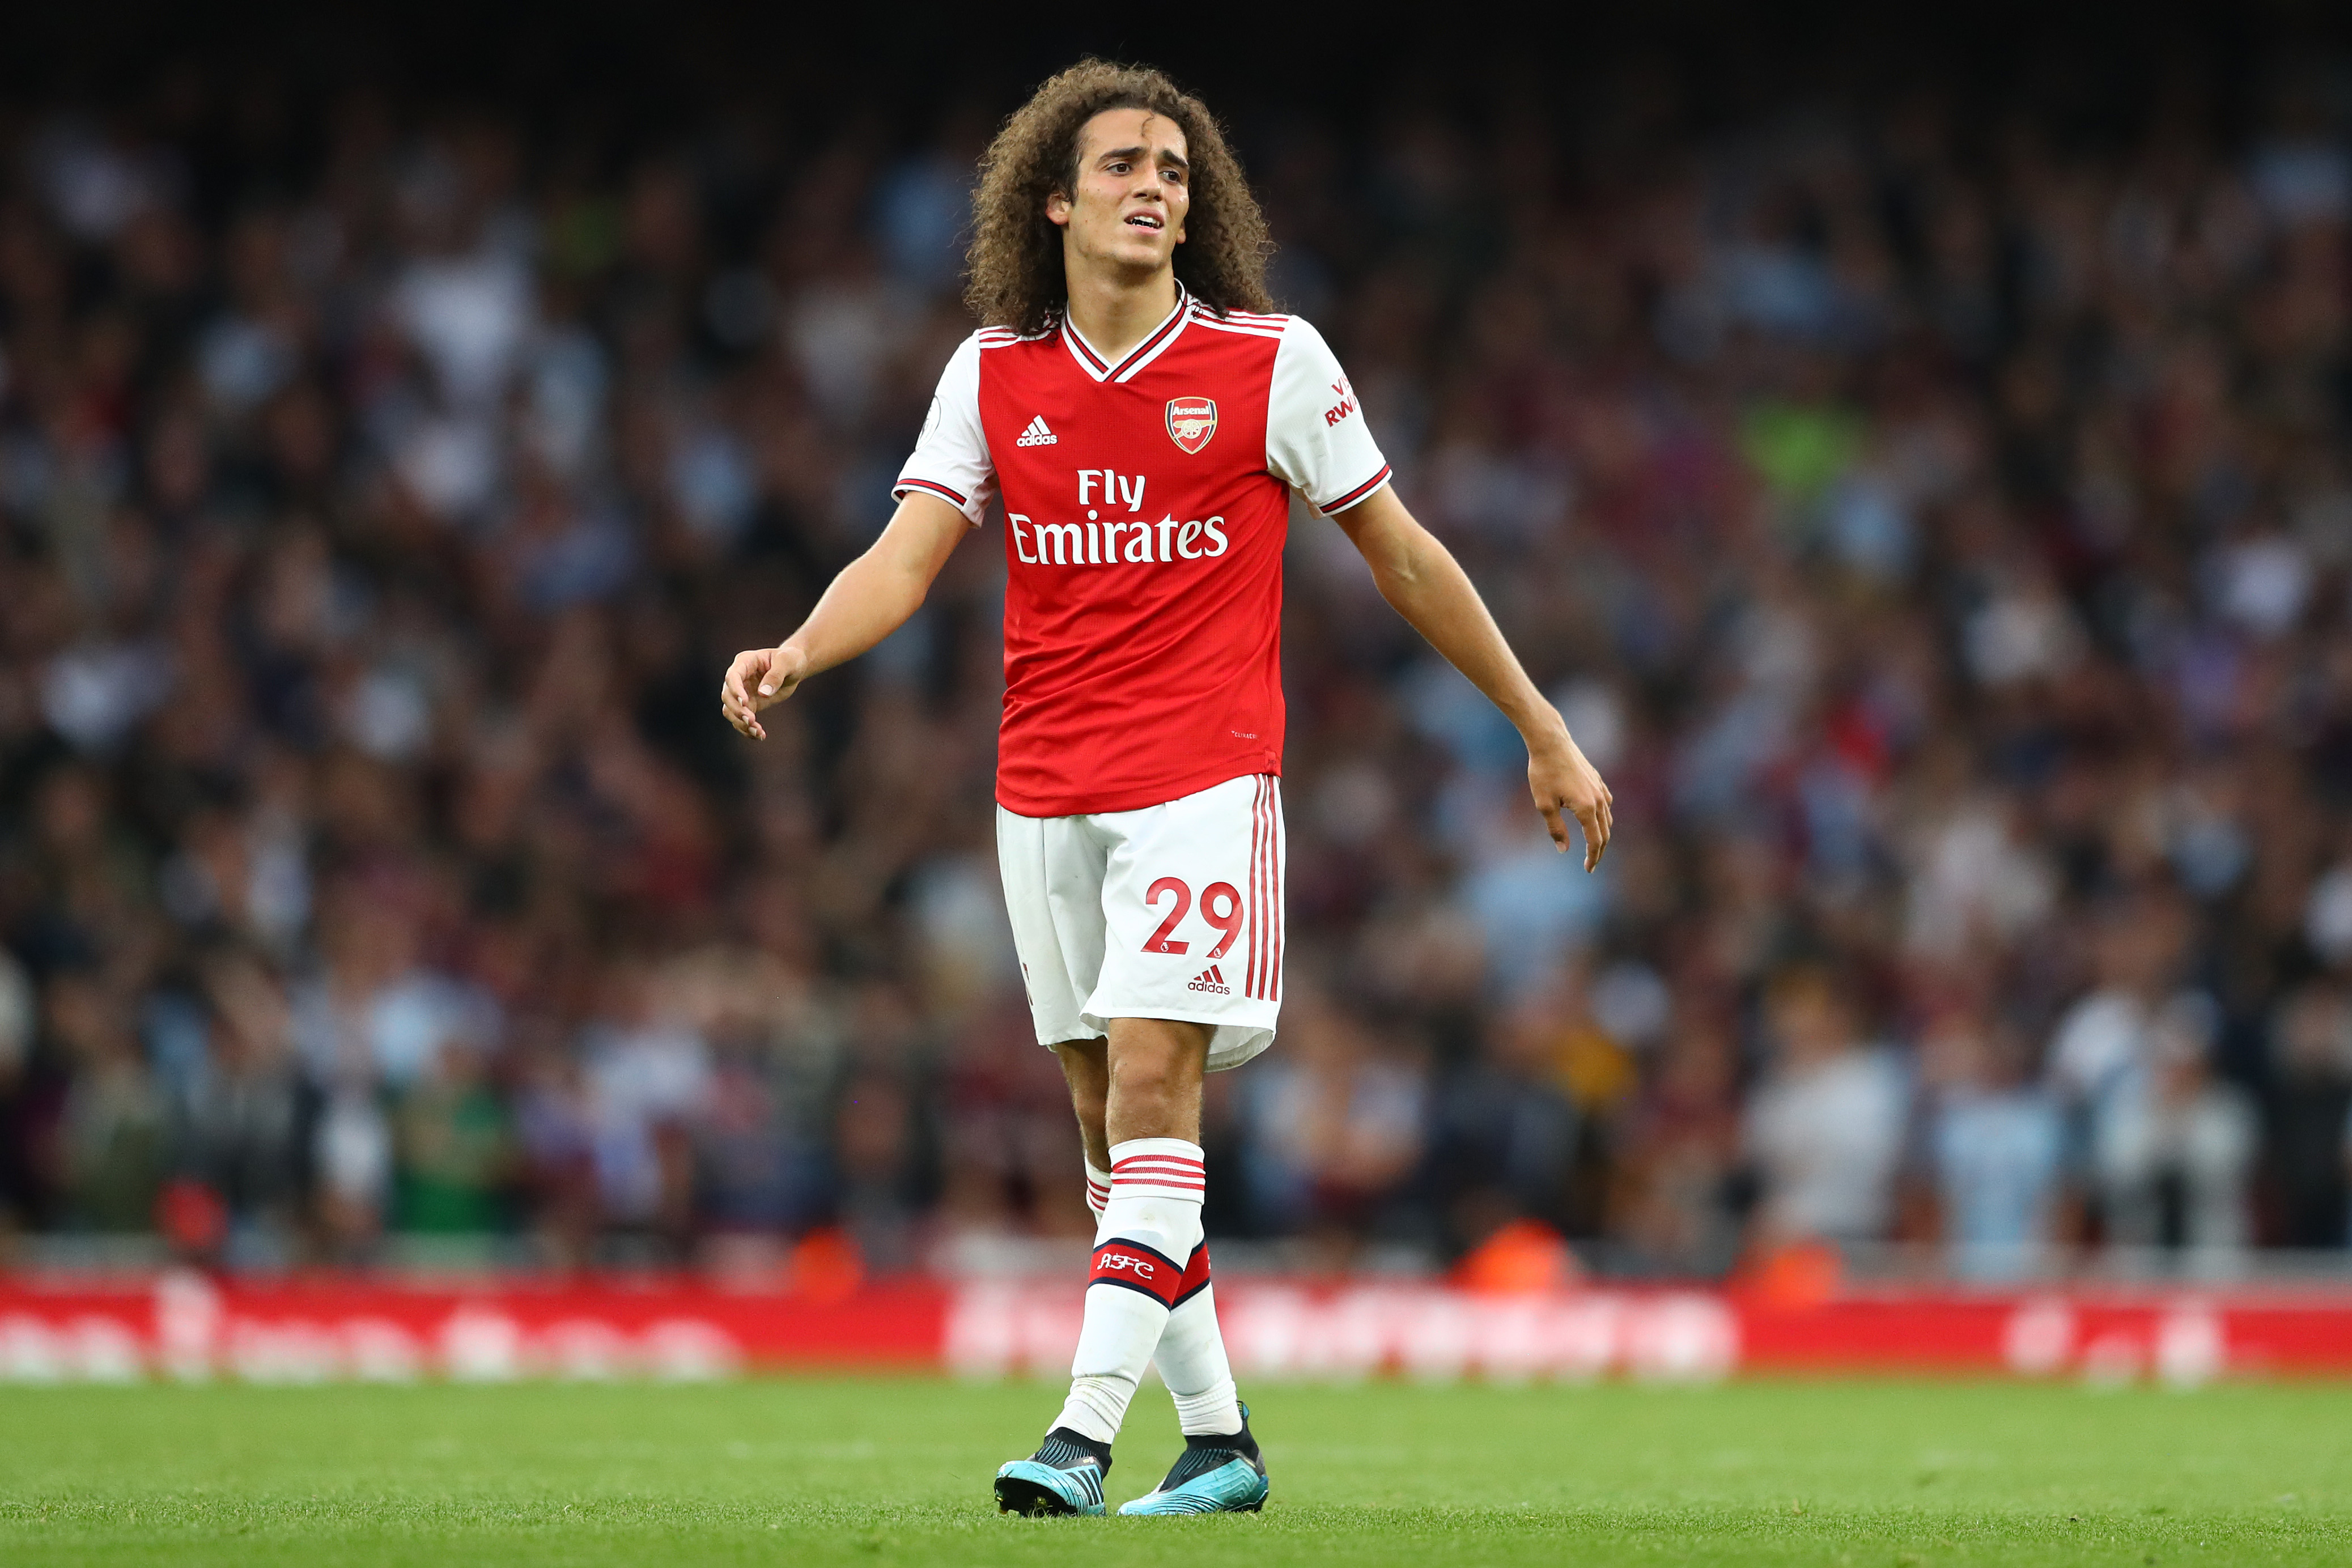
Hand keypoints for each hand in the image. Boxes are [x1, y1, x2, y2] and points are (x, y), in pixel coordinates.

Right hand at [720, 644, 809, 740]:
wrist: (794, 669)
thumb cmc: (790, 659)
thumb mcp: (787, 662)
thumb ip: (776, 675)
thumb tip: (763, 693)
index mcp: (745, 662)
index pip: (733, 676)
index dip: (736, 690)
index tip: (745, 702)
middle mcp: (739, 678)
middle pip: (727, 696)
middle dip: (737, 710)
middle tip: (751, 720)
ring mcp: (742, 692)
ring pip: (730, 710)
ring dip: (740, 723)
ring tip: (757, 731)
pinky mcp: (749, 705)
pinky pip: (741, 719)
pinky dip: (748, 729)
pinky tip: (760, 735)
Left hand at [1529, 725, 1612, 870]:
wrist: (1551, 742)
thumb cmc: (1543, 772)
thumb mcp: (1544, 804)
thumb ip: (1556, 828)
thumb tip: (1563, 849)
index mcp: (1586, 808)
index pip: (1595, 841)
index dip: (1593, 858)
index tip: (1588, 869)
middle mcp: (1598, 800)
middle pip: (1605, 832)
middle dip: (1599, 850)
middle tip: (1591, 863)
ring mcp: (1599, 788)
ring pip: (1607, 818)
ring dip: (1602, 834)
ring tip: (1593, 845)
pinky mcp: (1596, 779)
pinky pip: (1606, 803)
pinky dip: (1604, 816)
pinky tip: (1597, 818)